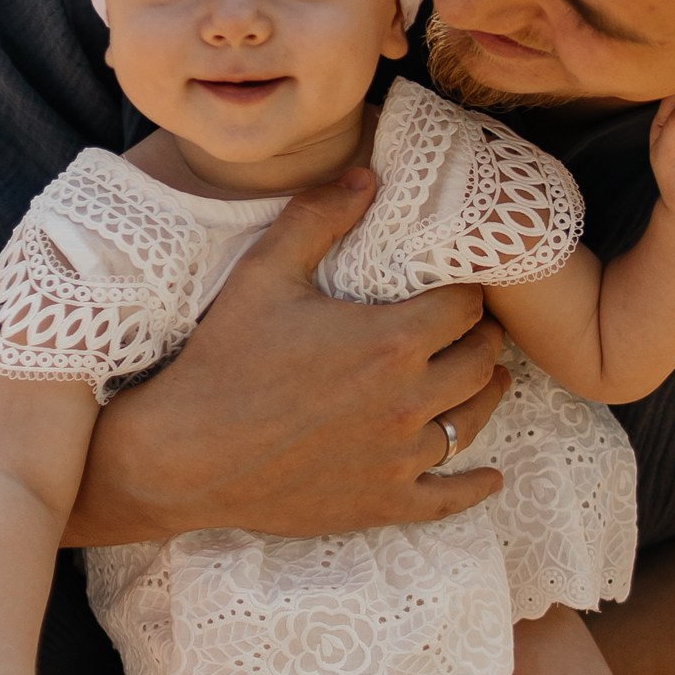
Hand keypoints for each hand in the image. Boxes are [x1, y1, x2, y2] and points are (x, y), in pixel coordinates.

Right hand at [76, 171, 511, 544]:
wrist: (182, 458)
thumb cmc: (222, 362)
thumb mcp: (264, 274)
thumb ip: (319, 218)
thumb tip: (367, 173)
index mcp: (392, 342)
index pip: (465, 308)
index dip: (467, 293)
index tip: (460, 288)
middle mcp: (409, 400)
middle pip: (481, 362)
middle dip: (484, 339)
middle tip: (478, 329)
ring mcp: (400, 457)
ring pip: (474, 421)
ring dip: (487, 396)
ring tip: (489, 380)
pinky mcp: (383, 502)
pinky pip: (449, 499)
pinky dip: (475, 487)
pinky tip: (492, 478)